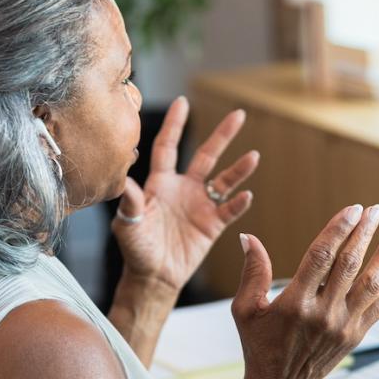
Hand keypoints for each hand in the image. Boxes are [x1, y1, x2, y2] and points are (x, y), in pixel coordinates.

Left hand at [112, 96, 259, 292]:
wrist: (153, 276)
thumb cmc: (136, 249)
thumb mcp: (127, 224)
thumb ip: (130, 201)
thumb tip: (124, 180)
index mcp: (161, 183)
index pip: (168, 146)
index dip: (175, 125)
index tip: (183, 102)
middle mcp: (184, 188)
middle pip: (206, 155)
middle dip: (223, 135)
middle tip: (239, 114)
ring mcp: (200, 205)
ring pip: (224, 180)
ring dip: (239, 169)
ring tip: (254, 156)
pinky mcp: (212, 225)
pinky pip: (229, 210)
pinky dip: (239, 203)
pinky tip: (246, 195)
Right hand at [231, 204, 378, 378]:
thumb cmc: (260, 345)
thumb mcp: (246, 309)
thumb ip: (252, 272)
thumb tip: (248, 238)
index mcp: (295, 303)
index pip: (321, 257)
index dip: (338, 229)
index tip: (353, 209)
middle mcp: (323, 314)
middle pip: (350, 265)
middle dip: (364, 233)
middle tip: (375, 210)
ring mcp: (343, 326)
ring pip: (371, 284)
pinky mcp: (355, 336)